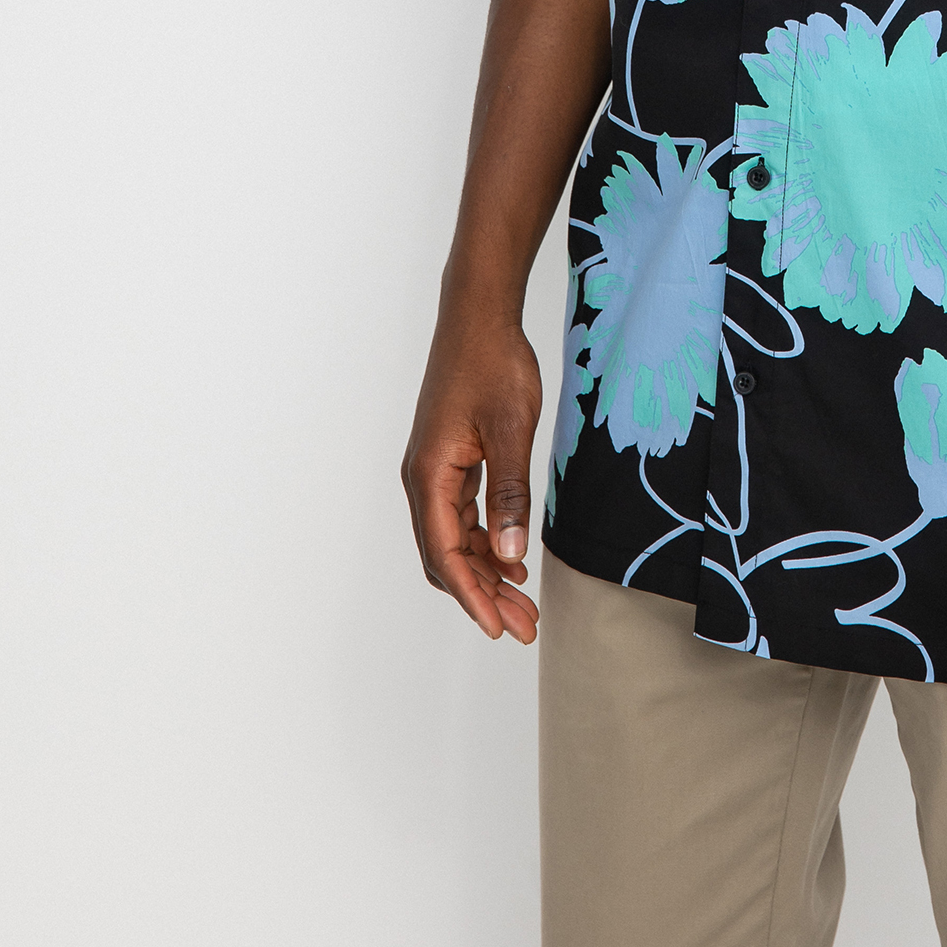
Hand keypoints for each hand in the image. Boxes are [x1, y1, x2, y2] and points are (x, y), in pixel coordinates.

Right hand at [401, 307, 542, 644]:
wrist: (479, 317)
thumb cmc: (493, 364)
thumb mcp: (512, 429)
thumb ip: (510, 493)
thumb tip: (509, 556)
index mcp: (429, 475)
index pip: (445, 554)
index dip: (472, 596)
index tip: (498, 629)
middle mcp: (422, 479)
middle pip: (446, 555)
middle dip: (483, 595)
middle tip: (523, 626)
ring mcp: (434, 470)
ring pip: (454, 539)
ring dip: (485, 572)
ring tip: (523, 603)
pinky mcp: (449, 460)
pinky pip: (460, 516)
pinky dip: (485, 542)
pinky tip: (511, 559)